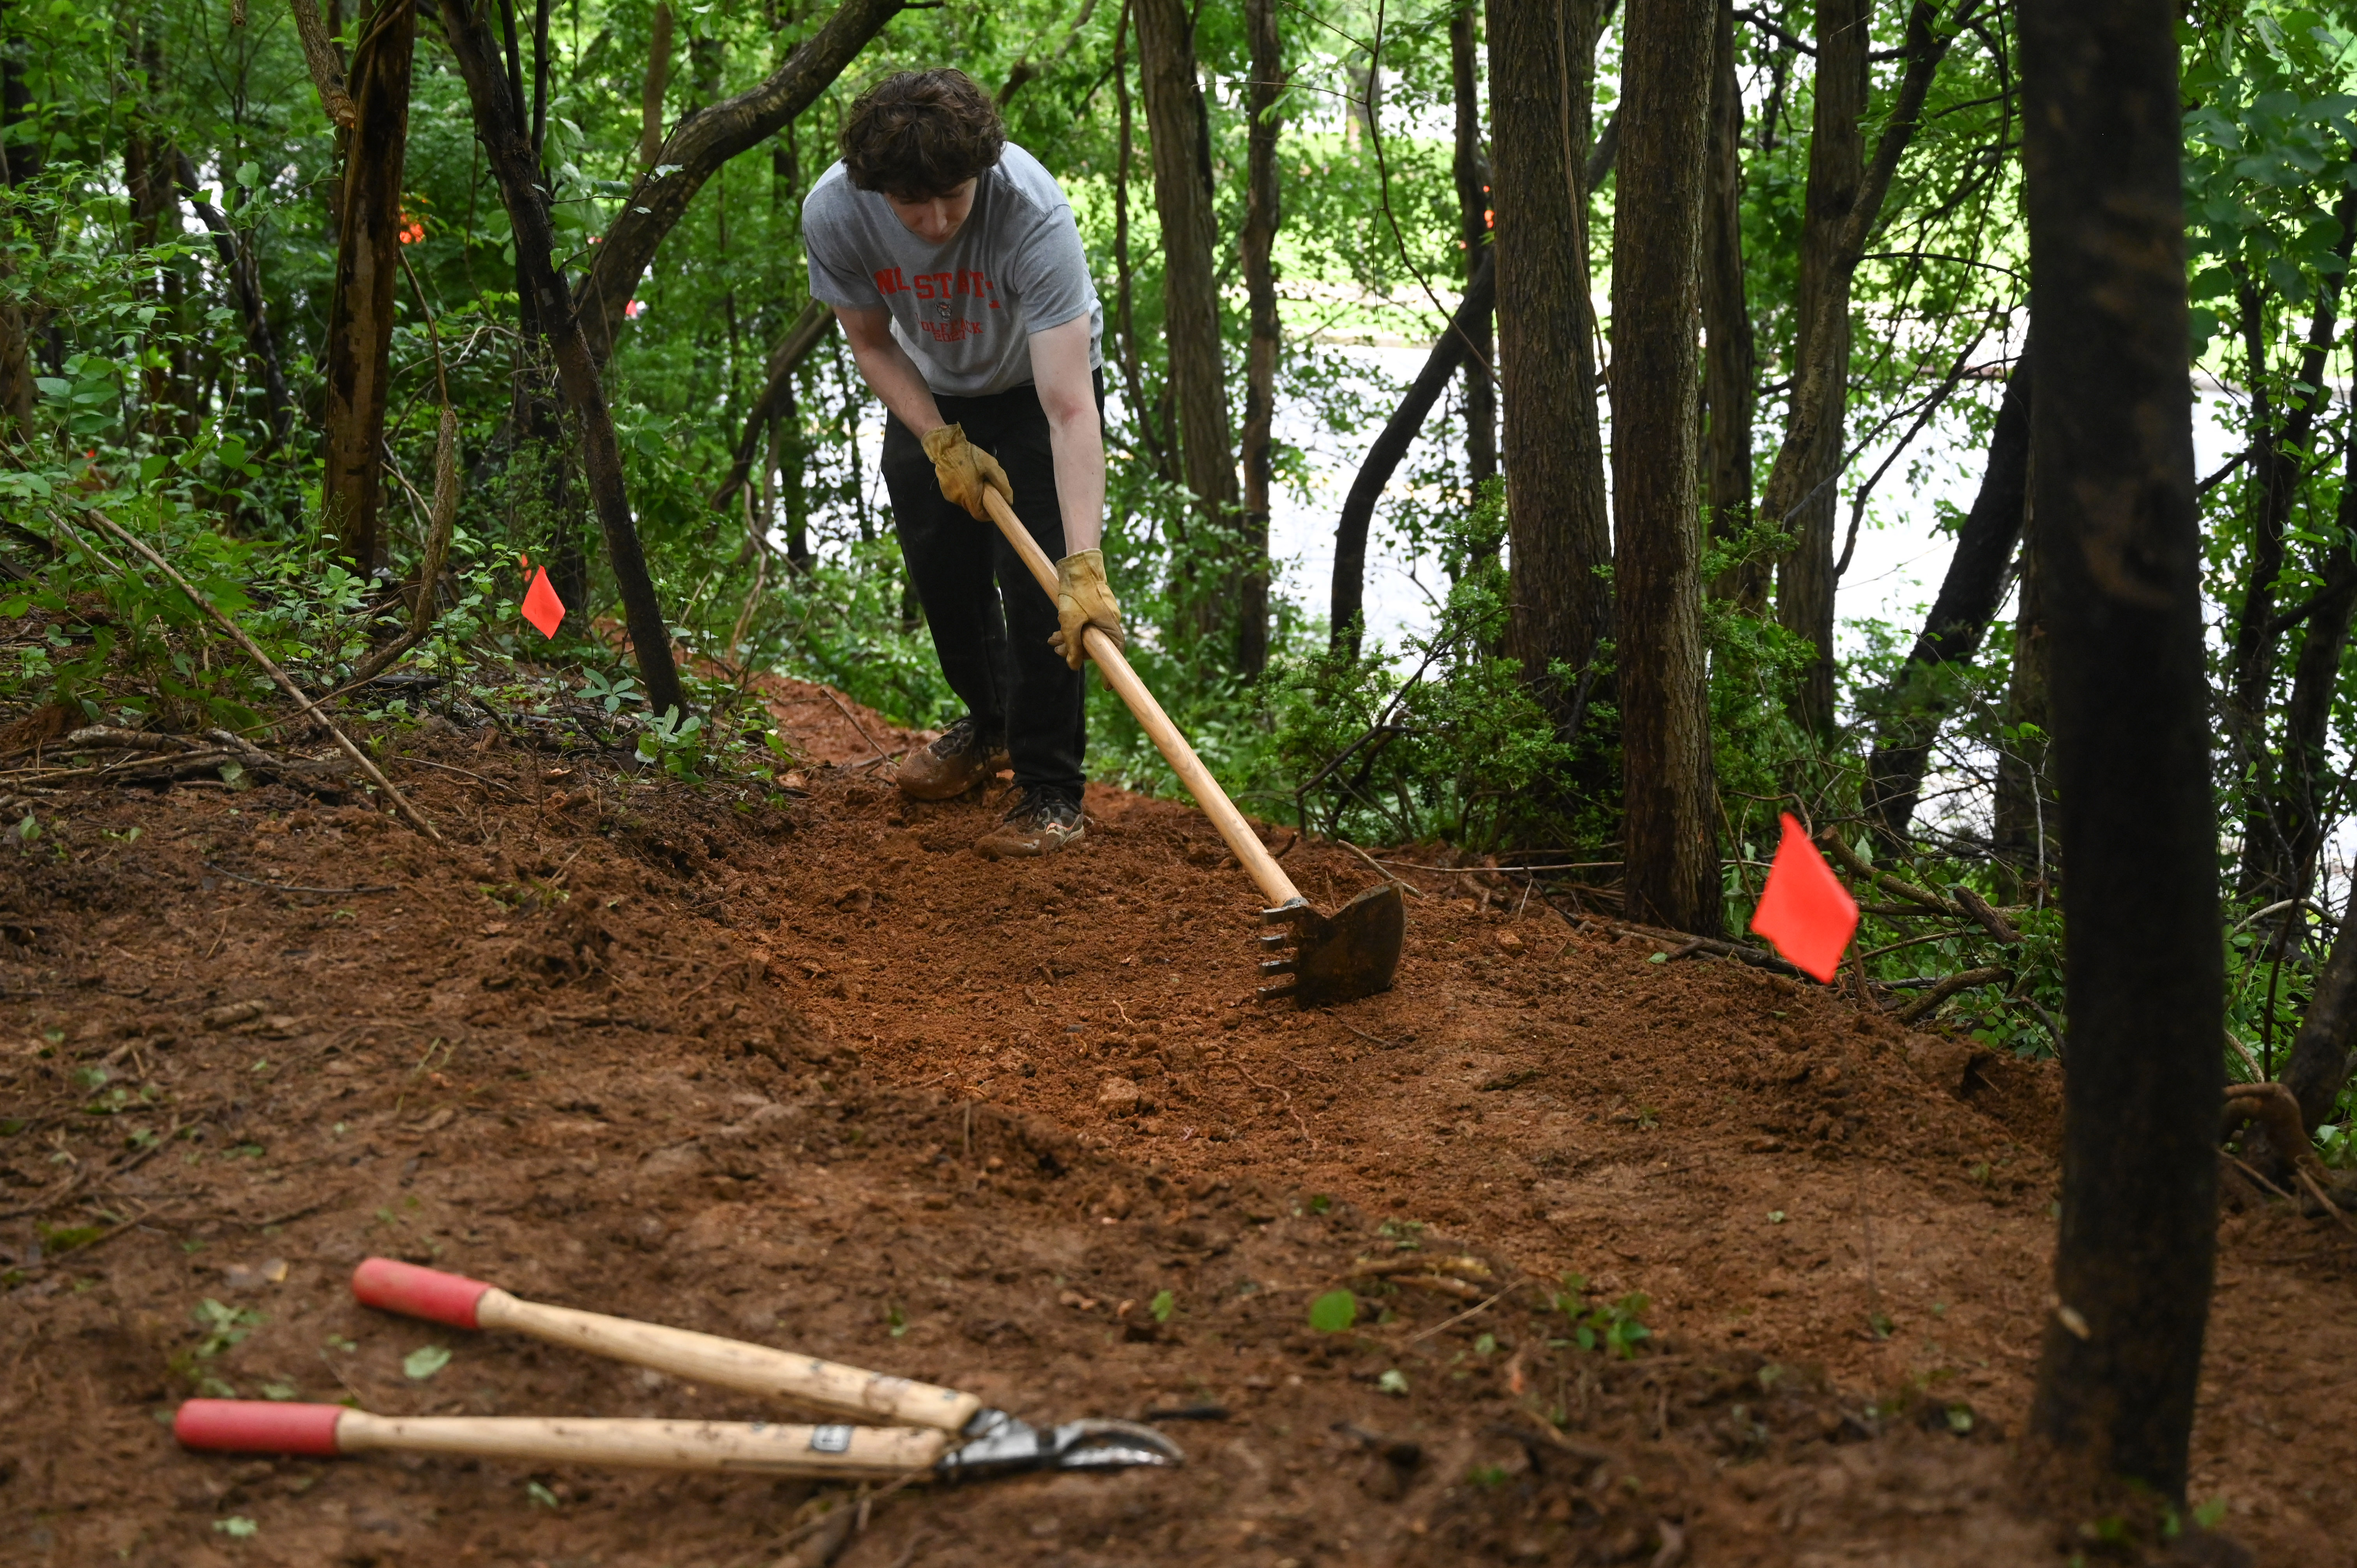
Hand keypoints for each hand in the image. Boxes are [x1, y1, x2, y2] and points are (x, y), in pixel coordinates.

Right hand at [920, 423, 1011, 520]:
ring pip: (965, 502)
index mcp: (970, 494)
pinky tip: (965, 478)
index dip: (988, 515)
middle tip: (986, 488)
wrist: (946, 447)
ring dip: (972, 496)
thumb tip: (1008, 500)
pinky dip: (964, 491)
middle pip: (973, 509)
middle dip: (981, 502)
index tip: (995, 508)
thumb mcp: (991, 466)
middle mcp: (958, 499)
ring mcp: (949, 495)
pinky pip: (957, 496)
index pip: (979, 516)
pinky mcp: (944, 491)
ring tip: (975, 481)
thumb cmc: (970, 456)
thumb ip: (1002, 484)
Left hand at [1049, 548, 1123, 670]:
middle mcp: (1109, 622)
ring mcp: (1102, 615)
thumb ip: (1071, 645)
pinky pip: (1084, 625)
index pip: (1114, 654)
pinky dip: (1071, 629)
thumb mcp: (1070, 622)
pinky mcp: (1093, 608)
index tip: (1107, 687)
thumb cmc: (1077, 592)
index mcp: (1110, 627)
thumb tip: (1072, 666)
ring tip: (1051, 640)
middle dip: (1075, 651)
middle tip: (1057, 652)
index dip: (1110, 671)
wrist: (1078, 565)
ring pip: (1086, 635)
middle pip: (1095, 646)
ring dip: (1068, 640)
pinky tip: (1057, 630)